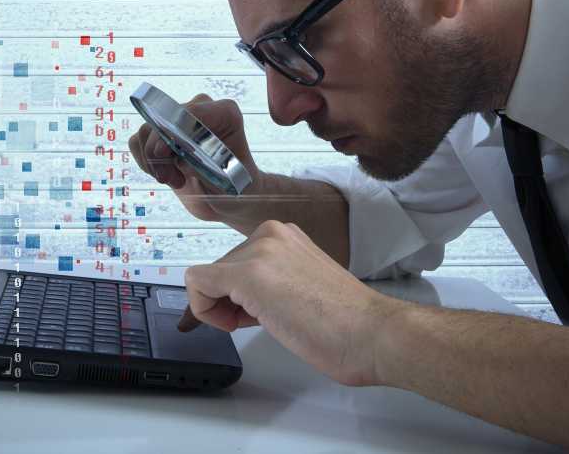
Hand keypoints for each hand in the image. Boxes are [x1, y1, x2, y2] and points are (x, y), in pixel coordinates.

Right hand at [128, 93, 262, 222]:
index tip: (162, 153)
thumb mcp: (224, 174)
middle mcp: (200, 110)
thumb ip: (195, 158)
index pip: (189, 111)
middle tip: (170, 178)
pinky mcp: (161, 136)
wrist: (228, 200)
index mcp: (224, 113)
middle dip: (158, 152)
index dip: (170, 130)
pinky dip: (145, 162)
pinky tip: (165, 175)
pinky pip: (137, 141)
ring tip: (174, 179)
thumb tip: (160, 149)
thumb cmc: (235, 187)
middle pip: (162, 119)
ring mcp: (178, 122)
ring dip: (153, 162)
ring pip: (146, 131)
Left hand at [176, 219, 403, 386]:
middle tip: (264, 320)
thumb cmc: (347, 322)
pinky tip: (237, 324)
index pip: (238, 262)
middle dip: (231, 302)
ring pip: (208, 278)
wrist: (371, 333)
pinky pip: (197, 284)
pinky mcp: (248, 274)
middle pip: (220, 269)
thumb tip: (242, 296)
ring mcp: (260, 250)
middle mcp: (271, 234)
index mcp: (285, 236)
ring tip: (264, 321)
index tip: (258, 312)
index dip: (240, 295)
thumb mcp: (302, 285)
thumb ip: (273, 280)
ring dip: (223, 308)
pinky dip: (204, 310)